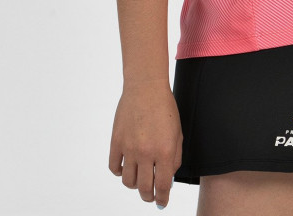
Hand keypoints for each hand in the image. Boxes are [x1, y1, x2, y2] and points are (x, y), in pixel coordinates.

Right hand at [109, 79, 182, 208]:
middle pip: (144, 188)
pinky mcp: (116, 142)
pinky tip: (126, 167)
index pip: (162, 186)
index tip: (162, 202)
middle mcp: (146, 152)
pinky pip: (114, 168)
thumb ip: (175, 157)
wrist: (146, 88)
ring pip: (128, 181)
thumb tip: (168, 178)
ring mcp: (129, 148)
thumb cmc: (165, 108)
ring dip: (135, 185)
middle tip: (151, 196)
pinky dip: (120, 172)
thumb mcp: (178, 133)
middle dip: (149, 197)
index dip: (162, 198)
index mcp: (165, 150)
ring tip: (140, 179)